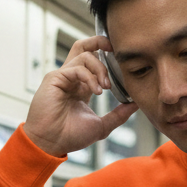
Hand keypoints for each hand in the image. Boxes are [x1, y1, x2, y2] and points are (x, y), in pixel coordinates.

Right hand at [24, 35, 136, 156]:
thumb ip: (118, 115)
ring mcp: (62, 76)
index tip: (122, 65)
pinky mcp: (54, 78)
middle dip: (101, 42)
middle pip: (84, 47)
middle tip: (115, 51)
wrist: (51, 144)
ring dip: (100, 68)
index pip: (94, 61)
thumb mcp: (101, 126)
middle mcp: (72, 78)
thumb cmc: (70, 137)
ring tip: (106, 87)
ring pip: (84, 54)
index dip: (108, 58)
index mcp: (81, 86)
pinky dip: (90, 77)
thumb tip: (135, 105)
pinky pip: (76, 68)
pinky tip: (97, 91)